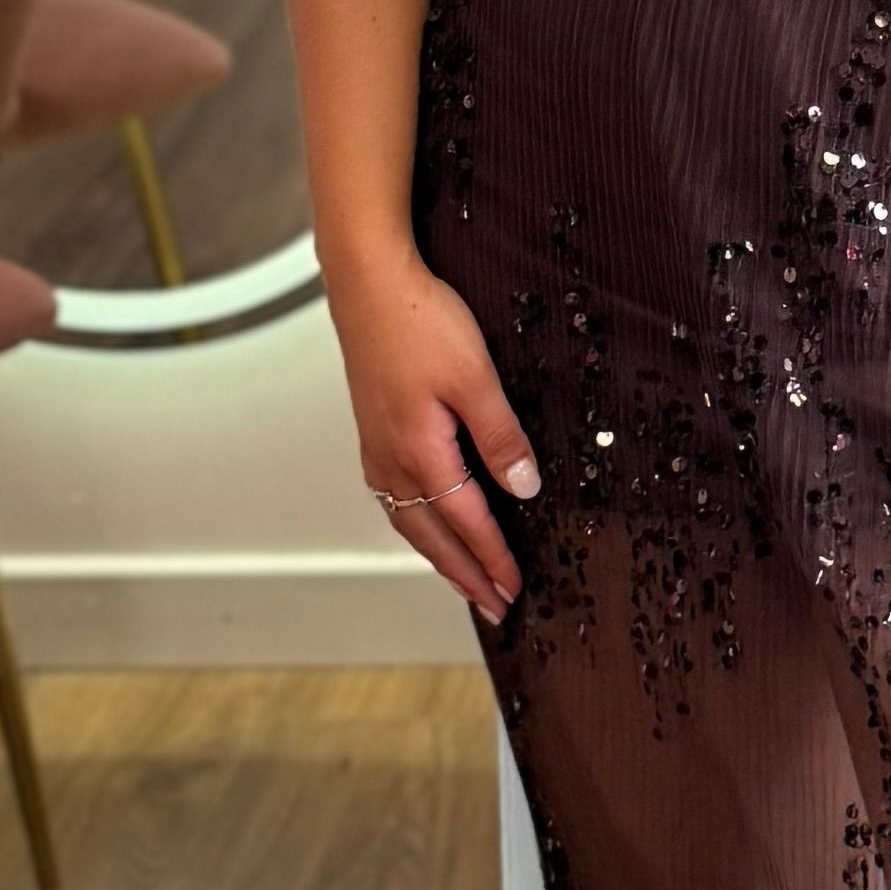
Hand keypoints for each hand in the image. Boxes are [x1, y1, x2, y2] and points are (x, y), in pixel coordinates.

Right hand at [330, 247, 538, 628]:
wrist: (367, 281)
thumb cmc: (419, 321)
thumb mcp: (476, 378)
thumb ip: (500, 435)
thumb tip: (523, 488)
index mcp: (420, 454)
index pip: (467, 524)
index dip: (493, 560)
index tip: (514, 590)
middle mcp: (391, 462)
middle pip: (433, 537)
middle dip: (466, 576)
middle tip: (495, 607)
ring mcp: (376, 448)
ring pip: (410, 522)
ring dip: (439, 557)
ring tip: (464, 581)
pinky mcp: (372, 431)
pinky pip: (395, 499)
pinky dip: (418, 526)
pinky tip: (427, 525)